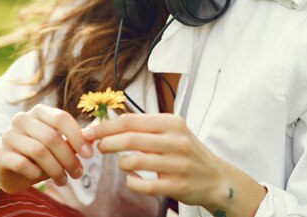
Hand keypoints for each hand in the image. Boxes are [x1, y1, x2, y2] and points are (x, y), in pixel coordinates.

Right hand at [0, 104, 93, 193]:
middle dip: (68, 158)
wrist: (10, 168)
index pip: (61, 118)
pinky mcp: (0, 155)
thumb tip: (93, 136)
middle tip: (78, 173)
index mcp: (38, 111)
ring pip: (38, 151)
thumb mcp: (59, 145)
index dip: (77, 136)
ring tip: (63, 180)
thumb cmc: (40, 154)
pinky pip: (22, 164)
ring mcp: (8, 136)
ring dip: (55, 169)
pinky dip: (36, 173)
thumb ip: (75, 139)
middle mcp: (21, 119)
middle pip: (51, 136)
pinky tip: (41, 178)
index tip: (89, 155)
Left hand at [82, 113, 264, 213]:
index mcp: (172, 123)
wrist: (217, 177)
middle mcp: (176, 141)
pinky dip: (132, 182)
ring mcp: (178, 164)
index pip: (131, 120)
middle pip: (130, 139)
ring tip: (120, 164)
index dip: (106, 126)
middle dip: (107, 142)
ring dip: (120, 163)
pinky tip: (131, 179)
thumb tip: (108, 123)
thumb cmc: (186, 152)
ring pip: (135, 162)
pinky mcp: (177, 186)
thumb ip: (144, 126)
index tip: (90, 130)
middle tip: (97, 146)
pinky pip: (144, 185)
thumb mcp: (171, 131)